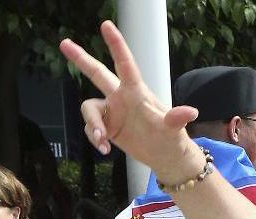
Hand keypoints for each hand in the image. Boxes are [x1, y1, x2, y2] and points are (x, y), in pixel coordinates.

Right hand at [59, 22, 201, 182]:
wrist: (165, 157)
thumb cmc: (172, 139)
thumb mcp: (174, 130)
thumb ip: (176, 119)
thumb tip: (191, 112)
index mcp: (137, 92)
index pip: (125, 64)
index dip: (116, 45)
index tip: (106, 25)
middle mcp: (121, 97)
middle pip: (97, 73)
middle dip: (81, 58)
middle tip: (64, 43)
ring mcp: (113, 111)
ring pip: (89, 108)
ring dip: (92, 125)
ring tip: (102, 141)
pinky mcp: (107, 125)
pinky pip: (91, 127)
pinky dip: (94, 138)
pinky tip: (105, 149)